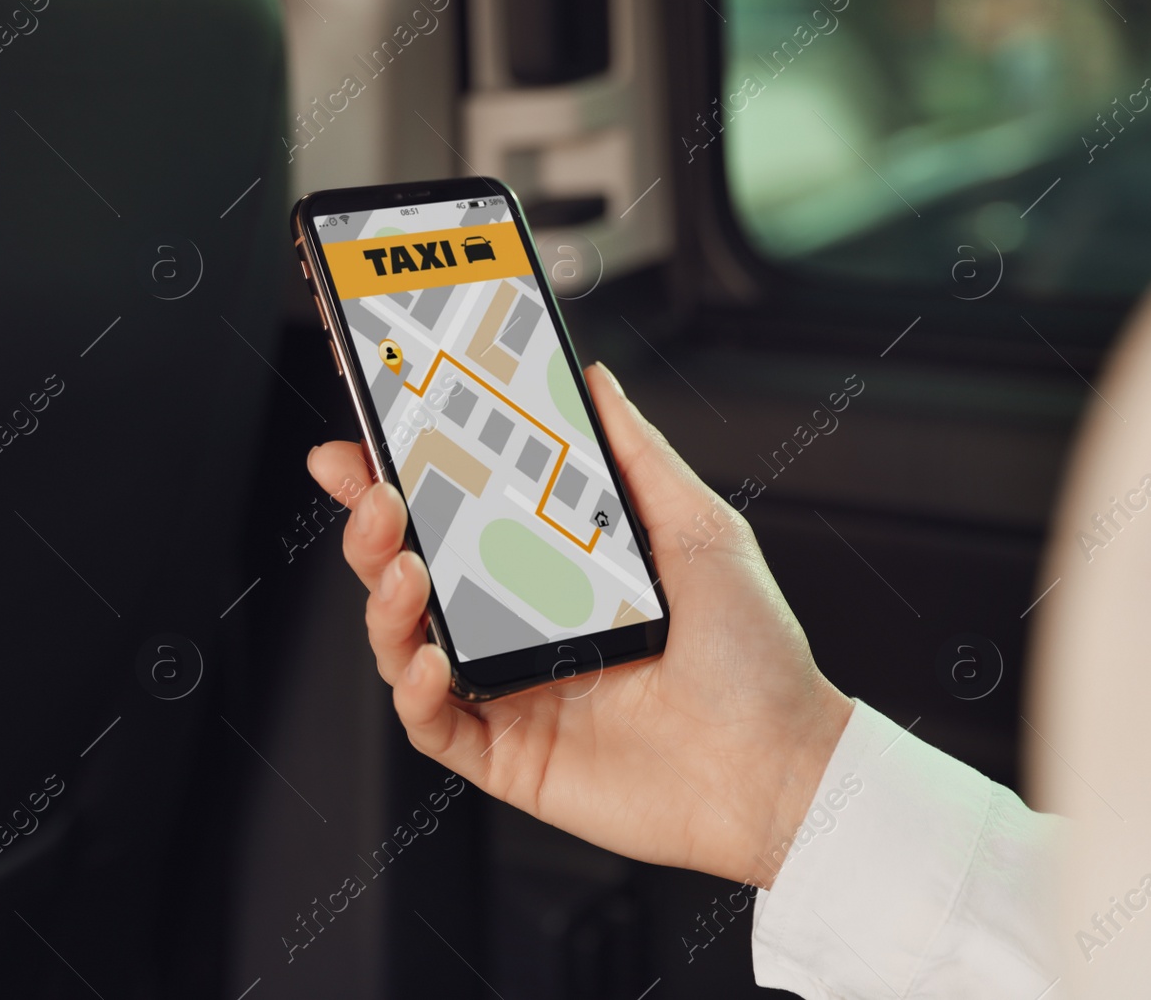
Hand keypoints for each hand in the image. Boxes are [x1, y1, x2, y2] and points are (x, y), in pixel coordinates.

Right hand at [306, 362, 852, 886]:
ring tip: (403, 568)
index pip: (455, 515)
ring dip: (384, 602)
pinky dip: (414, 692)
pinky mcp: (506, 755)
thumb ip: (638, 456)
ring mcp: (506, 692)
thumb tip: (594, 383)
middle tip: (373, 492)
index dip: (400, 477)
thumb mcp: (699, 532)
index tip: (368, 438)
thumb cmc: (754, 660)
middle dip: (371, 528)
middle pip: (409, 572)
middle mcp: (517, 629)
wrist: (782, 768)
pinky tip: (430, 660)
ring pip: (402, 645)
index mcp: (551, 573)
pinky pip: (432, 725)